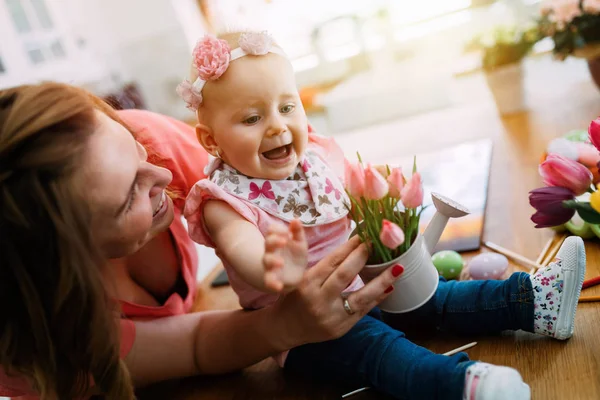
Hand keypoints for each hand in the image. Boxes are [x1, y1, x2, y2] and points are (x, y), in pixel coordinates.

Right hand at [263, 220, 307, 292]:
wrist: (294, 275)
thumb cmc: (295, 255)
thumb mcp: (299, 242)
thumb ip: (297, 231)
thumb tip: (296, 219)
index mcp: (277, 240)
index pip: (272, 230)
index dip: (277, 229)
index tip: (287, 232)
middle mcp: (271, 251)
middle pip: (268, 243)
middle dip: (274, 241)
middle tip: (284, 241)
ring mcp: (271, 265)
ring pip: (267, 261)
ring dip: (272, 261)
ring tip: (281, 262)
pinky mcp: (273, 278)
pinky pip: (269, 281)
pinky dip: (272, 284)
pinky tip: (278, 286)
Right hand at [269, 236, 403, 348]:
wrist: (286, 328)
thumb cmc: (293, 298)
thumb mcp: (299, 278)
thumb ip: (323, 265)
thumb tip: (351, 246)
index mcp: (307, 283)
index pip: (332, 261)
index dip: (349, 247)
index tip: (363, 235)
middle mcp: (319, 300)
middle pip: (346, 275)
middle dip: (364, 257)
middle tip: (378, 243)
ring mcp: (332, 316)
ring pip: (361, 296)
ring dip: (382, 281)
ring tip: (398, 267)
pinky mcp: (342, 328)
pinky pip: (363, 311)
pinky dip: (378, 298)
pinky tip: (390, 287)